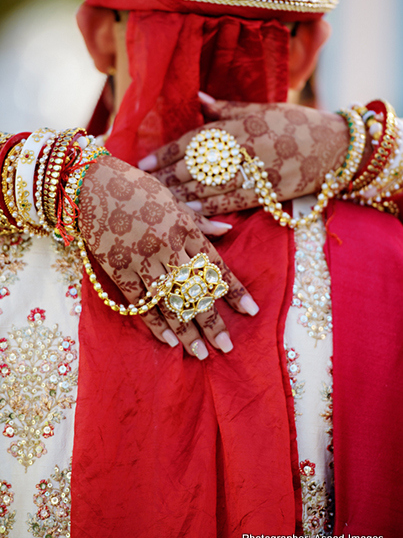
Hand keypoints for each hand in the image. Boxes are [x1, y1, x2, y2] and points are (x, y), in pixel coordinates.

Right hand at [78, 156, 258, 358]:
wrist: (90, 184)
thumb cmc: (136, 188)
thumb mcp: (173, 199)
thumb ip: (200, 221)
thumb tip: (229, 231)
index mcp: (184, 228)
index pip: (215, 266)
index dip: (235, 291)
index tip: (251, 312)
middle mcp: (167, 246)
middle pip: (195, 291)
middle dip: (212, 322)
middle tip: (226, 347)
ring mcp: (141, 260)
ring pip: (169, 302)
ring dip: (186, 331)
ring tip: (200, 354)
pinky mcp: (118, 270)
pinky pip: (140, 303)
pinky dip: (155, 324)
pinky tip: (170, 341)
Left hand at [138, 98, 349, 215]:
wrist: (333, 148)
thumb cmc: (295, 124)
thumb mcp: (261, 109)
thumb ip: (226, 108)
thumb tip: (199, 98)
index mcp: (237, 125)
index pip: (193, 140)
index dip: (167, 152)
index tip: (146, 162)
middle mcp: (241, 148)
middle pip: (194, 165)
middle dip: (167, 176)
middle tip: (143, 185)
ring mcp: (252, 172)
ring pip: (207, 186)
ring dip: (180, 194)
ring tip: (159, 199)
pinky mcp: (264, 193)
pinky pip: (229, 202)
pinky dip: (207, 207)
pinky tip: (188, 210)